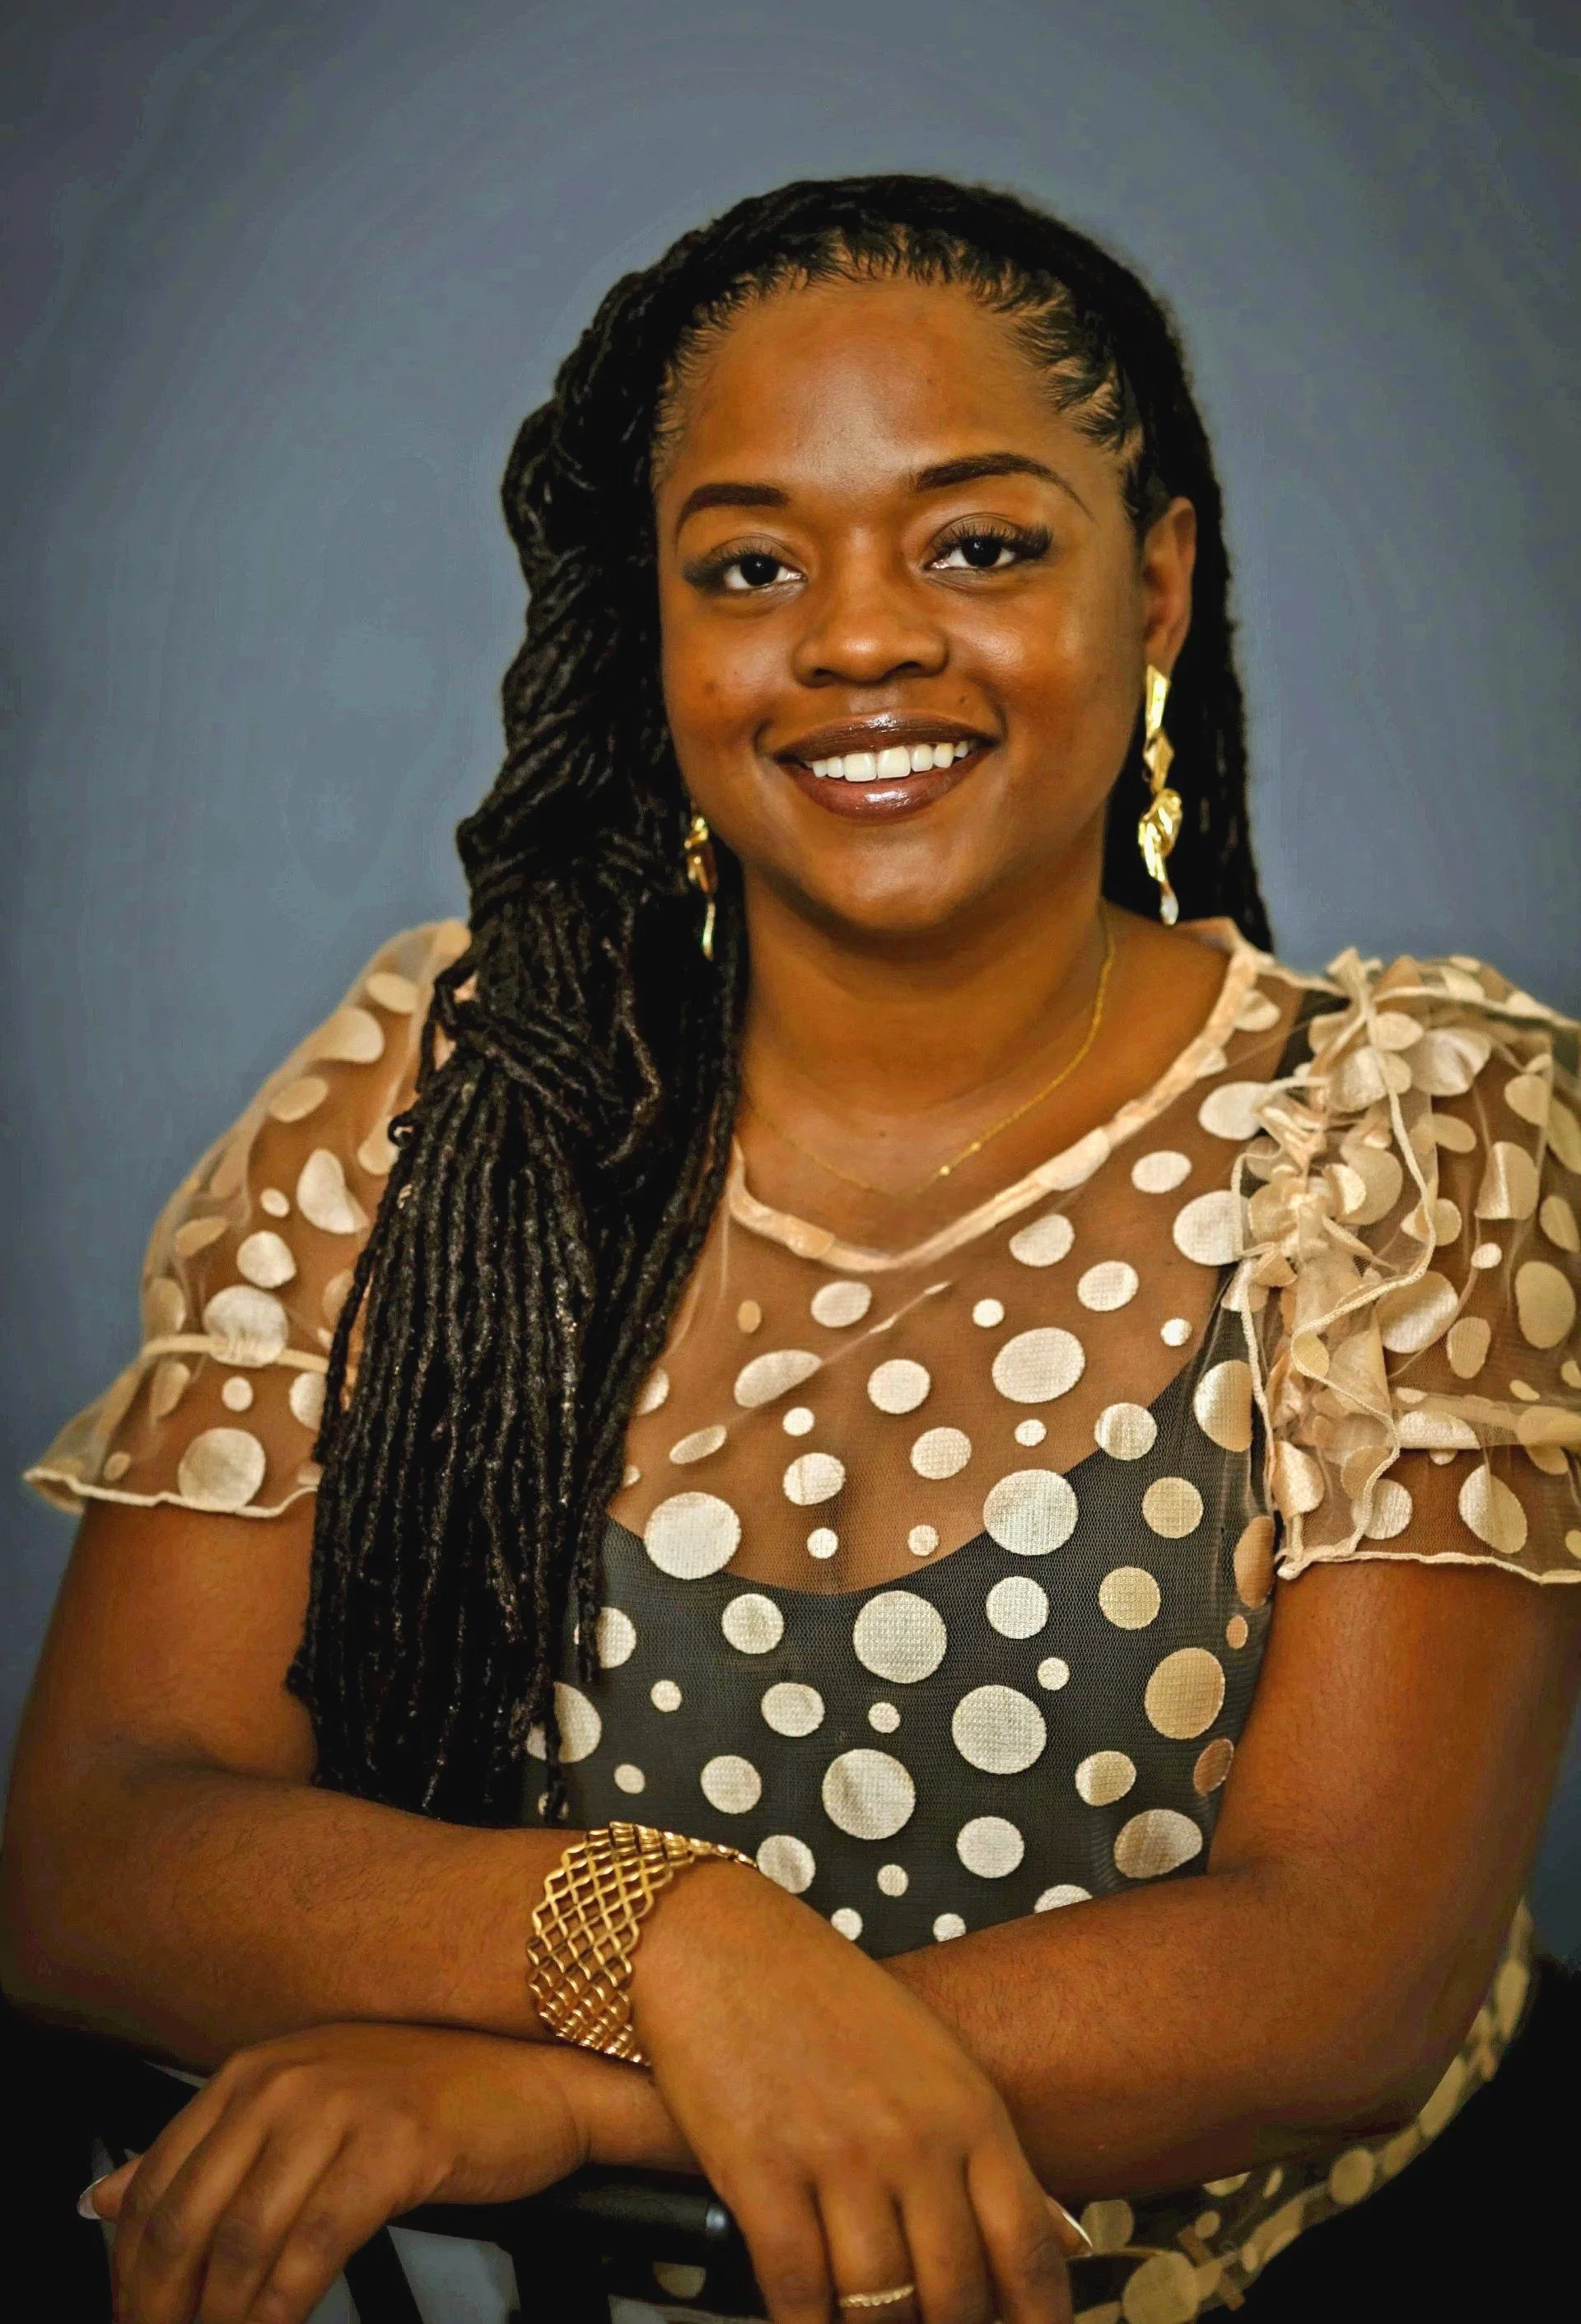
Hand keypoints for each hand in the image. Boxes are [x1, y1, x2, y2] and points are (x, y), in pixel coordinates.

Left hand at [85, 2022, 590, 2323]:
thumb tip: (99, 2199)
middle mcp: (283, 2079)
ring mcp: (340, 2107)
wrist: (536, 2082)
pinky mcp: (394, 2144)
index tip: (134, 2320)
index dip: (130, 2271)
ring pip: (242, 2237)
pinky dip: (281, 2306)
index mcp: (252, 2071)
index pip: (155, 2183)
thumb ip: (203, 2153)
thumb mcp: (303, 2111)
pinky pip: (314, 2243)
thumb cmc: (425, 2102)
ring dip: (217, 2318)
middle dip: (160, 2306)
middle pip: (186, 2216)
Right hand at [632, 1863, 1073, 2323]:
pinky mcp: (760, 2171)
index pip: (1029, 2250)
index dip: (1036, 2320)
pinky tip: (808, 2323)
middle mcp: (914, 2138)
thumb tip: (1066, 2243)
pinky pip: (796, 2291)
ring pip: (879, 2308)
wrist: (719, 1942)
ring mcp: (837, 2156)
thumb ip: (988, 2154)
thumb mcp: (932, 2058)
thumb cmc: (825, 1997)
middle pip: (955, 2296)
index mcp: (970, 2109)